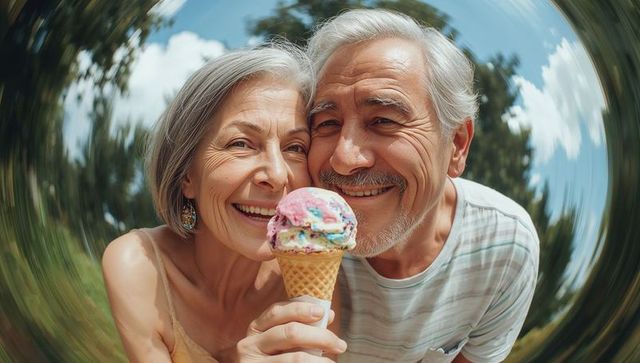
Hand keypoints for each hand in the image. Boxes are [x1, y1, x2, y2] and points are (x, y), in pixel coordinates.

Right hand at [231, 301, 346, 361]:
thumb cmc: (272, 359)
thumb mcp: (279, 343)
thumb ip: (300, 328)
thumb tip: (328, 314)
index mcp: (256, 329)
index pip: (277, 312)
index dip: (301, 309)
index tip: (322, 312)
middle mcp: (249, 344)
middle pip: (290, 332)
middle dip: (320, 336)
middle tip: (340, 344)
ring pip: (295, 358)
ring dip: (319, 360)